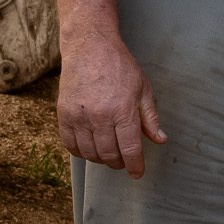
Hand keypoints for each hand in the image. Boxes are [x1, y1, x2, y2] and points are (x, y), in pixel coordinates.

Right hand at [57, 35, 167, 177]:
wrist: (90, 49)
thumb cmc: (120, 67)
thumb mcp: (143, 89)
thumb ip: (150, 117)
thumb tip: (160, 140)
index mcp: (123, 111)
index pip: (130, 149)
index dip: (135, 166)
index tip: (137, 174)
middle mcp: (100, 117)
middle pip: (109, 155)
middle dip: (119, 163)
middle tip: (124, 162)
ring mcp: (79, 117)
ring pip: (89, 153)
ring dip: (101, 159)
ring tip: (109, 155)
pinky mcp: (63, 115)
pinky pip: (70, 145)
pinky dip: (81, 152)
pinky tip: (90, 148)